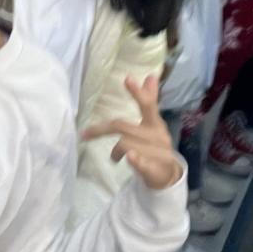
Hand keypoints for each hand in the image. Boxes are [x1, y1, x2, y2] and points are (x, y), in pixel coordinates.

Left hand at [80, 75, 184, 190]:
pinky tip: (129, 158)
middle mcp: (156, 135)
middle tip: (84, 134)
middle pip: (123, 127)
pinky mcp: (153, 169)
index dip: (136, 92)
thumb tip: (150, 75)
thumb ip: (150, 100)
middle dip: (101, 129)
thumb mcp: (153, 123)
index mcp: (155, 123)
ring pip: (126, 144)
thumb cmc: (156, 146)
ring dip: (116, 151)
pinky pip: (141, 162)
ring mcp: (156, 153)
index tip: (126, 78)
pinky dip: (135, 160)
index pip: (147, 105)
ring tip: (114, 157)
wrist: (168, 176)